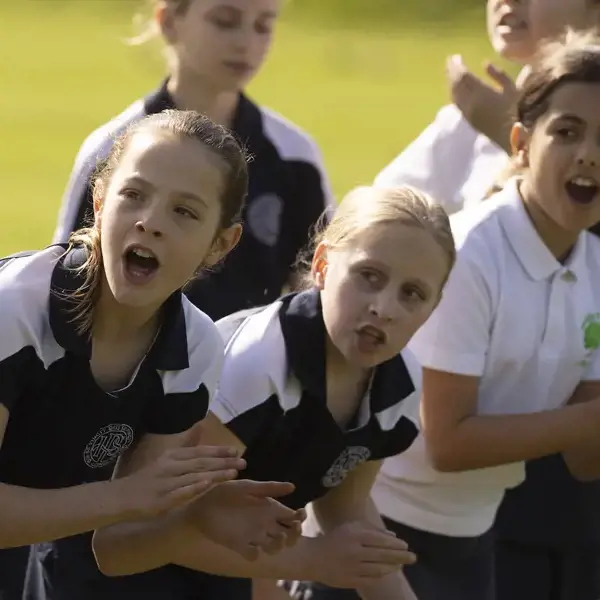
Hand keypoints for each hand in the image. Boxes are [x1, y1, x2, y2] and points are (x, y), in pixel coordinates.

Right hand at [116, 422, 245, 519]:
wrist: (123, 497)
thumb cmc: (150, 478)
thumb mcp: (167, 458)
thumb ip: (186, 446)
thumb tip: (201, 427)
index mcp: (173, 456)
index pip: (200, 451)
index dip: (218, 451)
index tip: (236, 451)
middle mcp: (171, 466)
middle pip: (201, 463)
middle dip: (224, 462)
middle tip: (243, 462)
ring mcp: (167, 483)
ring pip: (195, 476)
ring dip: (216, 474)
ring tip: (233, 472)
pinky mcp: (163, 500)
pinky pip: (182, 492)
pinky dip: (195, 487)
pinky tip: (208, 484)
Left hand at [184, 479, 303, 559]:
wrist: (201, 507)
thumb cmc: (224, 493)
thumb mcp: (247, 486)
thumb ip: (268, 488)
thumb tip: (293, 486)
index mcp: (268, 507)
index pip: (291, 515)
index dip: (300, 517)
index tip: (299, 514)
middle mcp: (264, 523)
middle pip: (288, 533)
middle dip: (295, 534)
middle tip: (292, 529)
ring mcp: (253, 535)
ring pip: (275, 546)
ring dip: (279, 545)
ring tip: (277, 537)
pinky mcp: (240, 546)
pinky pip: (253, 555)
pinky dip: (256, 554)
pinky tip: (253, 547)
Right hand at [308, 521, 416, 588]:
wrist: (315, 558)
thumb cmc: (336, 538)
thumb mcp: (351, 527)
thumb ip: (370, 528)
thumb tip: (392, 535)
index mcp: (354, 536)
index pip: (380, 539)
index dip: (395, 543)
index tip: (405, 545)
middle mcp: (355, 552)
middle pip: (382, 555)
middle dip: (400, 556)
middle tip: (413, 557)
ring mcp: (353, 568)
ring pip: (379, 569)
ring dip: (393, 567)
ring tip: (402, 565)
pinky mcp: (351, 581)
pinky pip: (371, 579)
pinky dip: (382, 576)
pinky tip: (388, 572)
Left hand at [446, 54, 516, 150]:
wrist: (516, 138)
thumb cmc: (518, 110)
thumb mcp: (512, 88)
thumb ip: (498, 74)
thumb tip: (484, 64)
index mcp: (480, 93)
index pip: (463, 77)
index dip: (457, 66)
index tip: (455, 56)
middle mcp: (470, 103)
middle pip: (456, 85)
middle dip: (452, 72)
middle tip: (450, 61)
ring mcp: (468, 113)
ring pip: (455, 95)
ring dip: (452, 82)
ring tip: (452, 72)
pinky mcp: (470, 120)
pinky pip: (458, 103)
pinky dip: (455, 92)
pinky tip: (462, 84)